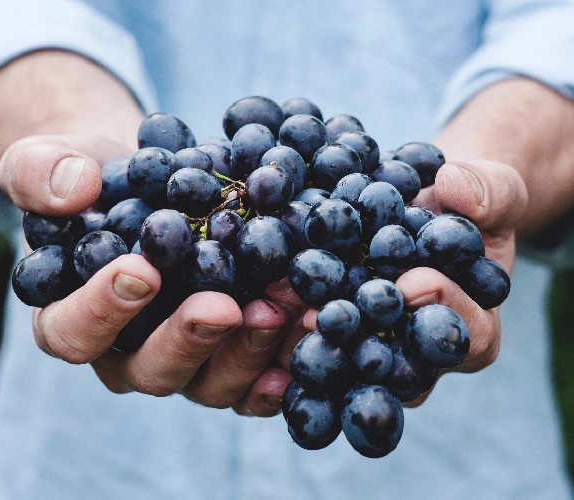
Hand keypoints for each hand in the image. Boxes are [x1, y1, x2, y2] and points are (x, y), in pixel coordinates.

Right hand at [0, 134, 305, 416]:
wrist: (154, 185)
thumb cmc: (97, 181)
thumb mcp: (52, 162)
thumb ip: (42, 173)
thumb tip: (74, 188)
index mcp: (74, 317)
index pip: (74, 332)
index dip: (102, 310)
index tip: (141, 271)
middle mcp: (130, 352)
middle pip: (152, 370)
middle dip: (190, 339)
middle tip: (224, 306)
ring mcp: (187, 360)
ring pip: (213, 382)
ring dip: (250, 351)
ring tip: (284, 308)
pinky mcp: (232, 355)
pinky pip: (257, 379)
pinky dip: (285, 363)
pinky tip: (310, 332)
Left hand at [297, 159, 527, 405]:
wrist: (427, 204)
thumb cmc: (466, 205)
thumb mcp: (494, 189)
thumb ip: (490, 191)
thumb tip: (455, 188)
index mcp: (473, 327)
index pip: (468, 337)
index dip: (445, 311)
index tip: (414, 281)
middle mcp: (420, 351)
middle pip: (398, 365)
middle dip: (365, 339)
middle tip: (330, 316)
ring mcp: (376, 344)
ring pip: (349, 359)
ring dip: (315, 339)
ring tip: (285, 311)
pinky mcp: (338, 328)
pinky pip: (315, 334)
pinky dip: (288, 318)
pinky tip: (262, 300)